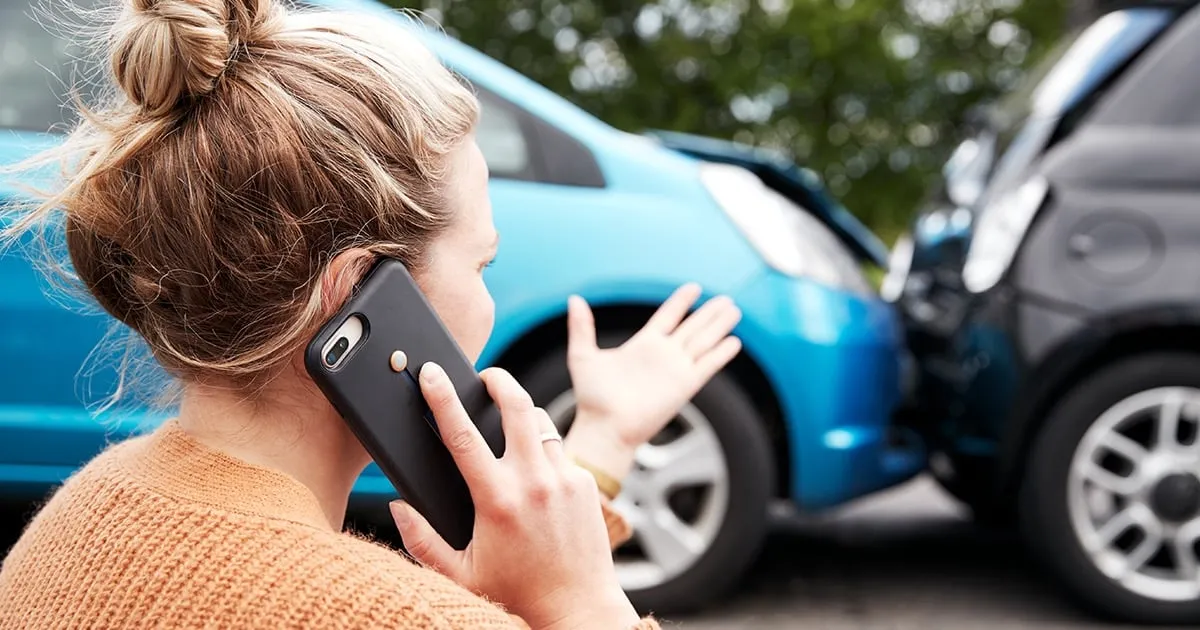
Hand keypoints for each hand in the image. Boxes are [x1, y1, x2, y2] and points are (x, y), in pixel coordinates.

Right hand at [391, 363, 638, 629]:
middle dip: (498, 379)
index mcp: (497, 500)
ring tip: (508, 426)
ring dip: (522, 416)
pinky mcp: (586, 484)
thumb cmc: (517, 595)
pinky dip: (543, 452)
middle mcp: (534, 483)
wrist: (578, 610)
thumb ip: (422, 540)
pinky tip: (534, 474)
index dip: (443, 397)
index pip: (462, 434)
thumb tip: (398, 505)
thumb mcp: (459, 574)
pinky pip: (560, 451)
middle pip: (516, 404)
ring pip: (541, 423)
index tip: (432, 374)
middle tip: (485, 376)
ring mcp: (564, 480)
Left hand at [563, 284, 741, 479]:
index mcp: (642, 345)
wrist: (604, 428)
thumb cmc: (592, 398)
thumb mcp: (583, 355)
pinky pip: (707, 365)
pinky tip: (734, 342)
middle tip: (726, 299)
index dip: (681, 302)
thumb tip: (575, 299)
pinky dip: (721, 354)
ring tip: (734, 310)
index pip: (667, 317)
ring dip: (719, 326)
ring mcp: (675, 370)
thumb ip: (582, 327)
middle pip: (692, 327)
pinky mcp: (684, 386)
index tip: (694, 288)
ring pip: (704, 341)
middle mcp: (662, 355)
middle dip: (709, 313)